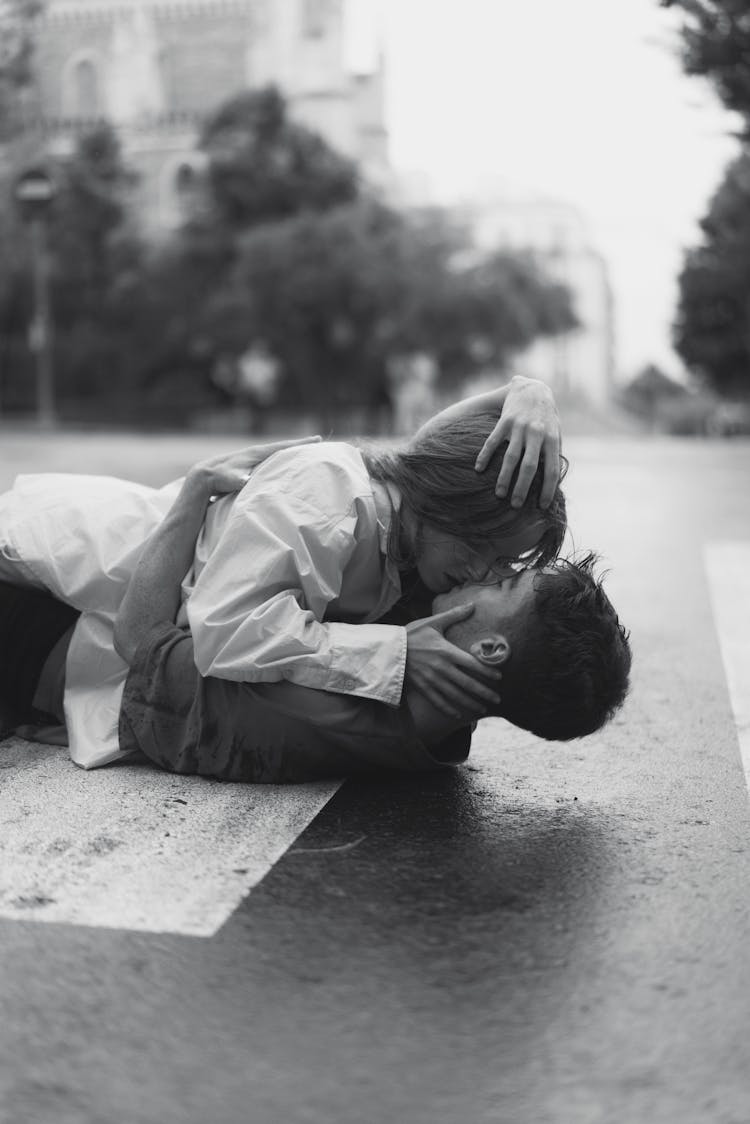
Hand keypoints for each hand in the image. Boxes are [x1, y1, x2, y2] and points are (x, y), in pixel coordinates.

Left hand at [185, 435, 321, 497]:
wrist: (204, 477)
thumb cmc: (218, 478)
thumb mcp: (229, 479)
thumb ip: (239, 479)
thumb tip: (246, 480)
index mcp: (257, 453)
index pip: (283, 446)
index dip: (300, 444)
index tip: (318, 439)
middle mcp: (257, 453)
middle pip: (284, 448)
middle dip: (301, 446)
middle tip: (320, 444)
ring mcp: (255, 459)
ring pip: (278, 454)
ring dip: (292, 454)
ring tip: (308, 455)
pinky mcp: (252, 466)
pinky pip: (272, 462)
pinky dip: (283, 461)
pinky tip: (288, 467)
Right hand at [405, 604, 501, 718]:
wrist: (388, 648)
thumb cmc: (412, 633)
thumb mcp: (433, 622)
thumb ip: (454, 615)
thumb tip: (473, 605)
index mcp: (446, 651)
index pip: (472, 664)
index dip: (487, 671)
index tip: (499, 678)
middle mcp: (441, 668)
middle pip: (468, 683)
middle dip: (484, 692)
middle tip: (497, 699)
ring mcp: (431, 680)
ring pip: (455, 695)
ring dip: (470, 703)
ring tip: (482, 709)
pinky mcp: (422, 687)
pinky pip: (438, 701)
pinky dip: (449, 709)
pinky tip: (459, 714)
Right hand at [474, 376, 560, 507]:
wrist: (533, 388)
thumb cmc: (546, 417)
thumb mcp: (556, 432)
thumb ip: (553, 453)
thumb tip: (552, 481)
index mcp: (552, 439)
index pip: (551, 469)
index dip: (547, 489)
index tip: (541, 505)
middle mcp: (536, 434)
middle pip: (529, 467)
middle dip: (522, 488)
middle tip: (516, 505)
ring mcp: (519, 428)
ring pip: (510, 458)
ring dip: (504, 478)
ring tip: (499, 494)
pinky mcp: (504, 422)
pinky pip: (493, 442)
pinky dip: (485, 456)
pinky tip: (479, 469)